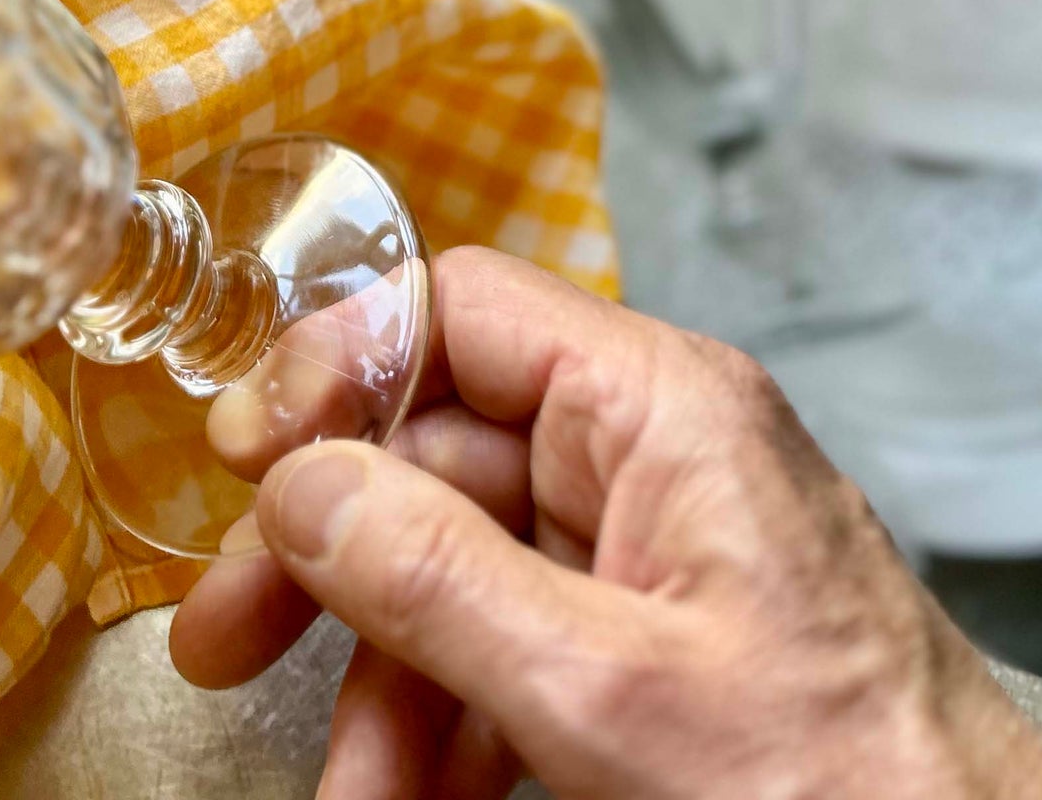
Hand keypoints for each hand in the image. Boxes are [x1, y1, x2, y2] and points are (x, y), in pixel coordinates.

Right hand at [170, 246, 1041, 799]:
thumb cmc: (846, 795)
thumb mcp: (604, 690)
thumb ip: (434, 576)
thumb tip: (295, 485)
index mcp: (656, 407)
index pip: (457, 314)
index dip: (336, 368)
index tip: (244, 456)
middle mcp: (646, 453)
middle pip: (435, 455)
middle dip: (326, 560)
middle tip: (220, 632)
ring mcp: (647, 550)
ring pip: (459, 569)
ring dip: (381, 683)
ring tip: (341, 792)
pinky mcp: (650, 639)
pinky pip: (511, 646)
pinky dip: (447, 724)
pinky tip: (405, 796)